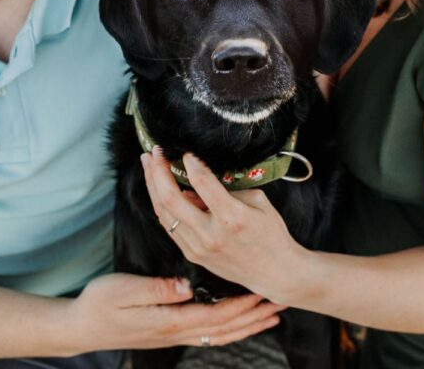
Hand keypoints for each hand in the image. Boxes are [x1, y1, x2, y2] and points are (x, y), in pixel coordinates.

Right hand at [68, 272, 284, 352]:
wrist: (80, 327)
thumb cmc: (99, 304)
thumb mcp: (124, 290)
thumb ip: (157, 289)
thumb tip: (186, 286)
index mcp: (170, 320)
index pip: (216, 316)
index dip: (242, 306)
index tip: (262, 292)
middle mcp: (176, 332)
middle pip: (225, 329)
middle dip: (254, 318)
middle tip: (279, 305)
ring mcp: (173, 335)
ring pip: (219, 335)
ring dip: (246, 326)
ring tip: (268, 316)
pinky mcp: (168, 332)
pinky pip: (207, 334)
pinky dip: (228, 329)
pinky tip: (235, 322)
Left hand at [141, 147, 305, 300]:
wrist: (275, 272)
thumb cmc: (271, 234)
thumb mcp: (258, 202)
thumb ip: (227, 190)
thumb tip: (197, 180)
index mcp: (232, 218)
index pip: (203, 183)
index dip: (191, 163)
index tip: (186, 150)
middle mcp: (211, 234)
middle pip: (171, 199)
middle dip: (158, 171)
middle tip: (155, 152)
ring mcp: (198, 248)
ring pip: (163, 213)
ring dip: (153, 186)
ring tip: (149, 165)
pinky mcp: (192, 255)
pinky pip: (169, 226)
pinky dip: (161, 205)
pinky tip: (158, 189)